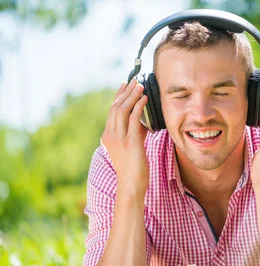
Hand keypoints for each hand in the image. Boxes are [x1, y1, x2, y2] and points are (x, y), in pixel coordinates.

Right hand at [101, 79, 149, 194]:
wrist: (131, 185)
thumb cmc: (134, 168)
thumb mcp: (132, 146)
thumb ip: (135, 132)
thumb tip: (142, 121)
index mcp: (108, 135)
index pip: (112, 110)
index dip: (118, 96)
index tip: (124, 84)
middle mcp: (111, 135)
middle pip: (116, 107)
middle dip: (125, 92)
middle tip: (134, 80)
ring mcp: (119, 138)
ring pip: (122, 110)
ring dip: (132, 96)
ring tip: (140, 86)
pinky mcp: (130, 143)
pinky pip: (133, 119)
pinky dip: (138, 107)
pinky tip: (145, 99)